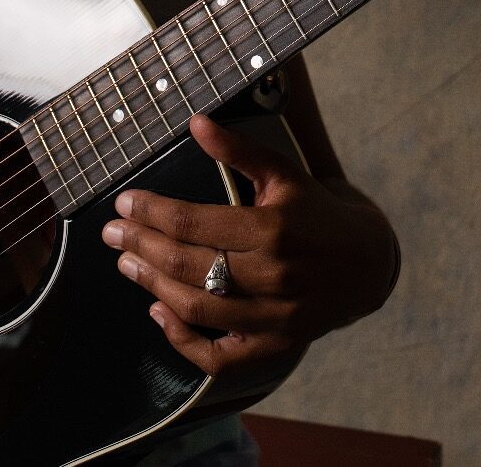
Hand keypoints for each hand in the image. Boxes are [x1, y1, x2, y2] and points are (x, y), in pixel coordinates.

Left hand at [100, 114, 397, 378]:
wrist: (368, 263)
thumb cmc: (318, 212)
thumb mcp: (285, 173)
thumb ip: (239, 150)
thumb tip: (195, 122)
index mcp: (274, 228)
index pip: (194, 223)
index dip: (151, 212)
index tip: (123, 202)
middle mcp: (274, 275)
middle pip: (188, 265)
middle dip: (141, 246)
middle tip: (112, 234)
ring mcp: (275, 316)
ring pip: (197, 308)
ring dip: (152, 285)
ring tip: (126, 264)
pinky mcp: (275, 346)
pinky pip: (220, 357)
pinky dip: (183, 340)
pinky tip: (158, 311)